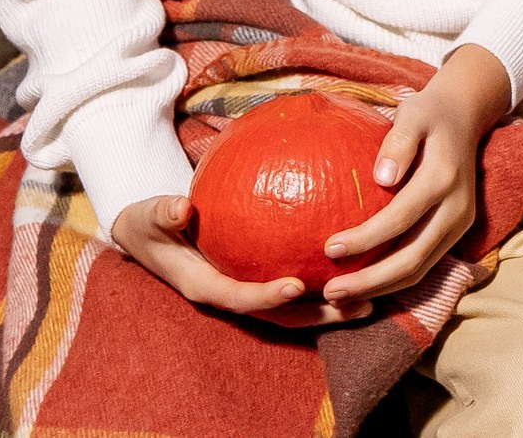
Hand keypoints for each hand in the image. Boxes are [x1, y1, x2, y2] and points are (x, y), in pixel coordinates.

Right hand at [112, 194, 371, 326]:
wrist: (149, 236)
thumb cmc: (151, 223)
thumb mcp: (149, 216)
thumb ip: (163, 213)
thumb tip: (181, 207)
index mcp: (204, 285)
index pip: (240, 297)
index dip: (267, 297)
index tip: (297, 285)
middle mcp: (230, 294)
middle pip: (279, 315)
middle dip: (318, 315)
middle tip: (358, 304)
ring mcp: (246, 291)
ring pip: (294, 309)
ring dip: (331, 308)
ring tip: (373, 300)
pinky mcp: (257, 280)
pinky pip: (295, 287)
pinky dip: (323, 283)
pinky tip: (360, 266)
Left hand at [319, 44, 511, 304]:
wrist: (466, 117)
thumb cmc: (428, 114)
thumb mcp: (413, 113)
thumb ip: (399, 142)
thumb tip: (382, 178)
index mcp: (444, 179)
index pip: (401, 218)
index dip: (366, 239)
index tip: (328, 248)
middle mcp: (457, 208)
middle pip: (413, 258)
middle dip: (370, 281)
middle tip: (330, 292)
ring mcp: (460, 224)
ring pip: (420, 269)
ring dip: (380, 288)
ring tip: (340, 297)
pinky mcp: (456, 232)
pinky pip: (424, 264)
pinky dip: (394, 280)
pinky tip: (365, 286)